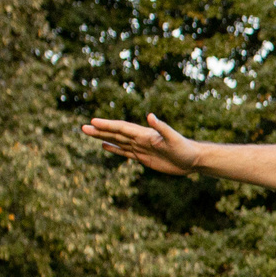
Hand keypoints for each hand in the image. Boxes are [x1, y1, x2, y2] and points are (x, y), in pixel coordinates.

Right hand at [82, 113, 203, 176]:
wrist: (193, 160)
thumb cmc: (185, 148)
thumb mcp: (174, 138)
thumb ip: (162, 127)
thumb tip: (150, 116)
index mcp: (145, 134)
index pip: (122, 128)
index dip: (108, 125)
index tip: (93, 121)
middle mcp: (140, 139)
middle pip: (116, 133)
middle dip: (100, 130)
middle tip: (83, 127)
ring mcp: (141, 148)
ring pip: (118, 141)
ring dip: (103, 137)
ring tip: (88, 132)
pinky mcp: (144, 158)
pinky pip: (125, 152)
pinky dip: (114, 149)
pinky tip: (104, 145)